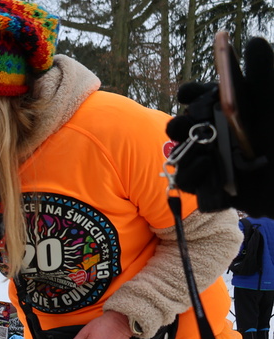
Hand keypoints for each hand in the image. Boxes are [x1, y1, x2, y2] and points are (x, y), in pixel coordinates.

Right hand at [166, 37, 273, 215]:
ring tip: (202, 151)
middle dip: (180, 125)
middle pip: (180, 129)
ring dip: (186, 154)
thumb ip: (263, 75)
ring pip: (181, 160)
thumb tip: (254, 42)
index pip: (196, 99)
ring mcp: (211, 165)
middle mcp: (213, 137)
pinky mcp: (216, 190)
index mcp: (223, 113)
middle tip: (190, 124)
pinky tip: (209, 170)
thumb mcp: (272, 104)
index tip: (189, 94)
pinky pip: (195, 189)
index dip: (190, 95)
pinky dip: (197, 180)